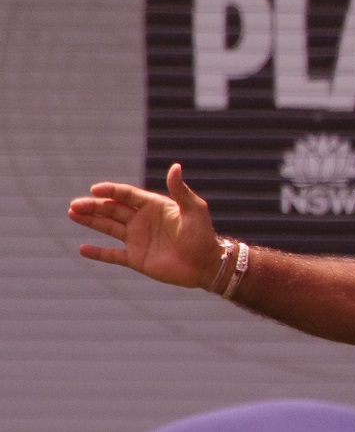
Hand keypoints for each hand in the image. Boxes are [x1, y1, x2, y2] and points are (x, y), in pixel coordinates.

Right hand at [68, 163, 222, 289]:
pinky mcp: (136, 259)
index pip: (127, 195)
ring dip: (91, 221)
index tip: (95, 189)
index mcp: (154, 206)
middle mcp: (143, 220)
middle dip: (94, 206)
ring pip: (109, 227)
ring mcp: (138, 239)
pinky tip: (82, 248)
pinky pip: (113, 255)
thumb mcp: (194, 209)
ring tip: (72, 214)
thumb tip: (175, 166)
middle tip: (75, 204)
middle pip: (113, 209)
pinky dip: (98, 253)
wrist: (206, 264)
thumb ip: (180, 190)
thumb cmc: (203, 234)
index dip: (111, 191)